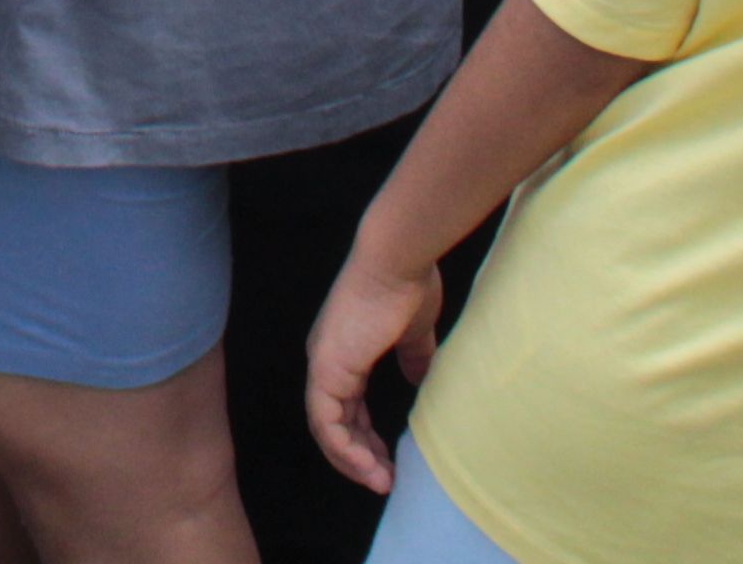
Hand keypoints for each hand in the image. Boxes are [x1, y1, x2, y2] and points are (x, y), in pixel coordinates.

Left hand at [303, 238, 447, 493]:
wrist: (397, 260)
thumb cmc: (407, 287)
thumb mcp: (413, 332)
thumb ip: (413, 356)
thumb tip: (420, 379)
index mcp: (344, 353)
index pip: (347, 408)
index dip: (365, 437)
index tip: (391, 459)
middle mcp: (327, 361)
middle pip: (334, 423)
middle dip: (360, 456)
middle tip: (386, 479)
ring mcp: (322, 365)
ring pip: (326, 428)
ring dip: (352, 460)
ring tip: (381, 481)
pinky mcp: (326, 368)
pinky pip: (325, 422)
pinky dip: (343, 448)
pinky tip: (368, 466)